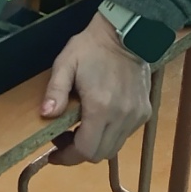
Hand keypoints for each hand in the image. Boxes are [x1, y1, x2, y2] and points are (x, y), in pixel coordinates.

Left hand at [40, 15, 153, 164]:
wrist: (126, 34)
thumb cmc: (91, 48)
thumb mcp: (66, 64)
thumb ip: (56, 91)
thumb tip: (46, 114)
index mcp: (100, 107)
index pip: (85, 150)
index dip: (67, 157)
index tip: (53, 155)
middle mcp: (121, 117)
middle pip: (100, 155)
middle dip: (79, 153)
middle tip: (64, 140)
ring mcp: (135, 116)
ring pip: (114, 148)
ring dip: (95, 146)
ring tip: (80, 131)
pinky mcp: (144, 112)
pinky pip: (125, 136)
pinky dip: (110, 136)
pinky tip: (99, 121)